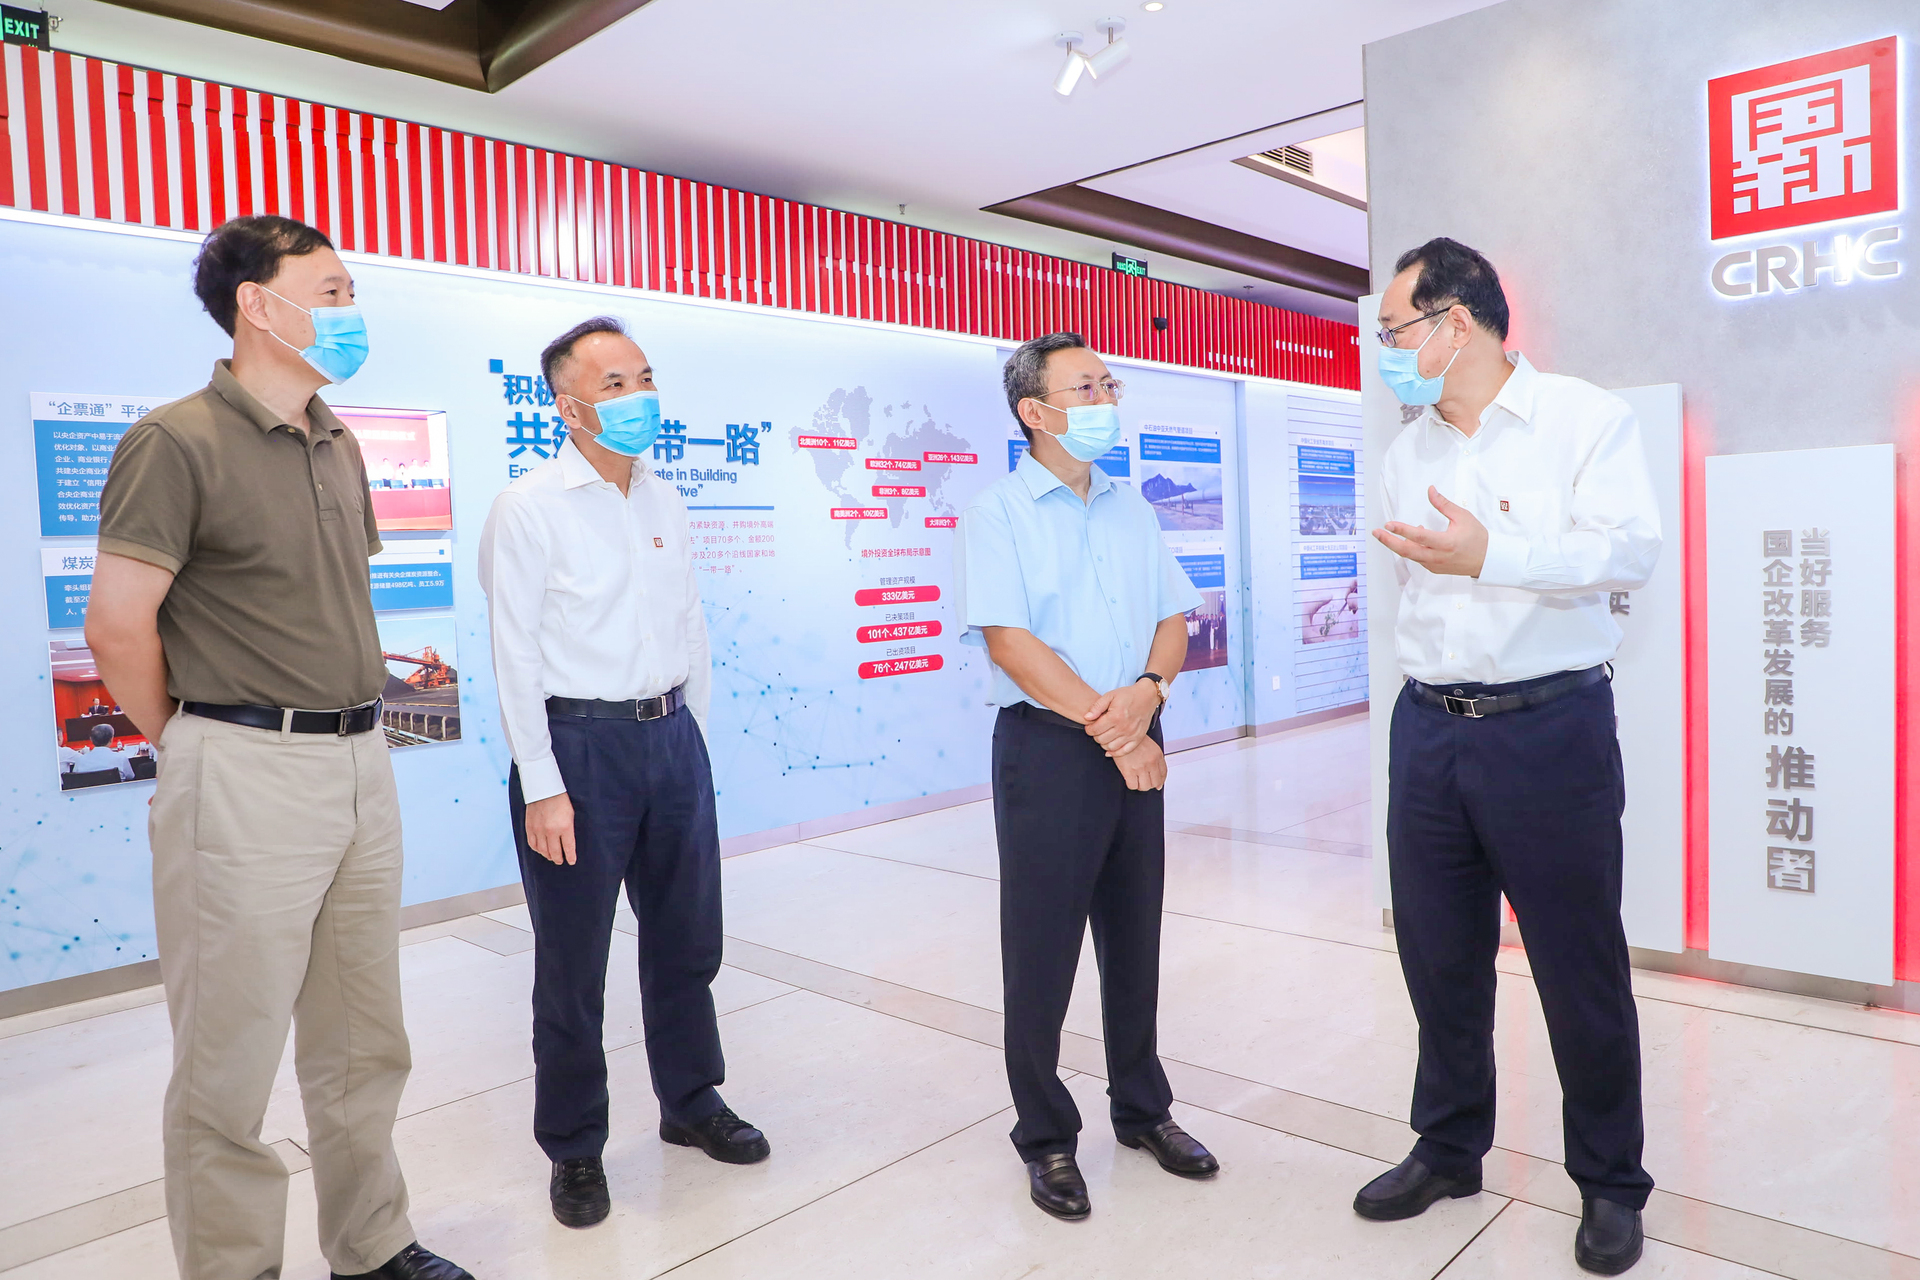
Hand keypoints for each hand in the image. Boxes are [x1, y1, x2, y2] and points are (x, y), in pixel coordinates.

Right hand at [524, 792, 576, 864]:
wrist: (544, 788)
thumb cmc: (561, 800)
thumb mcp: (571, 814)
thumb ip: (569, 830)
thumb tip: (568, 843)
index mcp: (564, 827)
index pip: (568, 848)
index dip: (570, 857)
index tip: (571, 861)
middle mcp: (551, 831)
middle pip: (554, 852)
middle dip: (558, 859)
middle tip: (560, 861)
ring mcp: (539, 830)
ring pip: (543, 850)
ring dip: (548, 855)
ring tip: (551, 857)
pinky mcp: (530, 827)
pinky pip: (532, 844)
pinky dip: (537, 849)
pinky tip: (541, 850)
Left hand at [1084, 679, 1159, 757]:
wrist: (1147, 696)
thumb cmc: (1128, 695)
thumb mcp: (1110, 695)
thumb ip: (1097, 707)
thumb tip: (1087, 717)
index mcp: (1115, 716)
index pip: (1095, 730)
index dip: (1088, 729)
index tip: (1089, 726)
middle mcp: (1123, 727)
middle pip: (1101, 739)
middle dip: (1095, 736)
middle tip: (1096, 730)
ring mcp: (1131, 734)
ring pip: (1110, 747)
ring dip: (1103, 743)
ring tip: (1103, 736)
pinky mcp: (1138, 738)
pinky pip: (1124, 751)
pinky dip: (1115, 752)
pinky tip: (1109, 749)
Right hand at [1113, 736, 1167, 790]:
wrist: (1121, 733)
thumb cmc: (1133, 737)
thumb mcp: (1149, 745)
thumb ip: (1154, 757)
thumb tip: (1155, 774)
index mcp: (1157, 755)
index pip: (1163, 773)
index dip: (1160, 781)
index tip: (1157, 783)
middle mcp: (1151, 762)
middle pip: (1155, 783)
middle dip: (1150, 784)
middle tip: (1145, 781)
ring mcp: (1141, 767)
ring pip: (1145, 786)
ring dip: (1140, 785)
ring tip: (1136, 781)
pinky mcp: (1129, 771)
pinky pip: (1133, 786)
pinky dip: (1131, 785)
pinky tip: (1129, 779)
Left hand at [1372, 486, 1488, 577]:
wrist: (1488, 560)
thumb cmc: (1477, 537)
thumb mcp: (1462, 516)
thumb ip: (1443, 504)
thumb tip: (1430, 490)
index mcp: (1446, 543)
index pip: (1418, 536)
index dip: (1401, 530)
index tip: (1388, 524)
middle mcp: (1438, 557)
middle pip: (1407, 551)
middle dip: (1389, 542)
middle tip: (1376, 533)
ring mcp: (1435, 565)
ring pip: (1410, 556)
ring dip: (1398, 544)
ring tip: (1389, 532)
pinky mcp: (1434, 569)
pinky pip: (1417, 559)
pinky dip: (1410, 549)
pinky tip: (1410, 539)